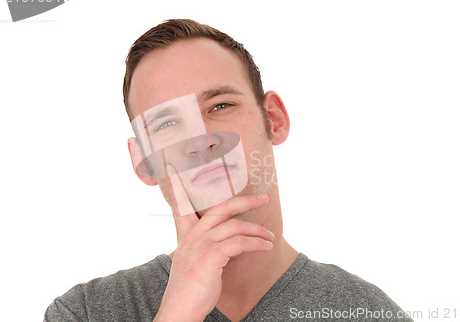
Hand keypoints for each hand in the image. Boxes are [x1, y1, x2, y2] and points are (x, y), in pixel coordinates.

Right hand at [153, 165, 273, 321]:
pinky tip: (266, 246)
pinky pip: (240, 243)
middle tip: (264, 198)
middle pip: (222, 208)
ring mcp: (200, 244)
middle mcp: (192, 235)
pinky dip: (257, 243)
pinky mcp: (210, 255)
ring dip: (257, 230)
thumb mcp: (194, 262)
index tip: (174, 167)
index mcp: (186, 235)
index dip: (178, 186)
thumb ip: (206, 245)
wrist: (180, 310)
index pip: (181, 205)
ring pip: (235, 226)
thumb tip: (230, 240)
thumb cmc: (191, 289)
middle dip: (245, 200)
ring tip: (270, 236)